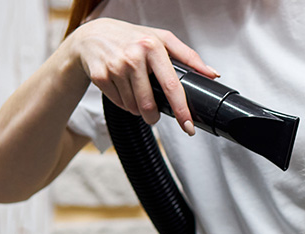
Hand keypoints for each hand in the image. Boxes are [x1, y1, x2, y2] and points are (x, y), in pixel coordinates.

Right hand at [65, 18, 219, 134]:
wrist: (92, 35)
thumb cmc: (131, 38)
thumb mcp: (161, 39)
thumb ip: (189, 56)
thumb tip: (212, 74)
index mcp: (152, 47)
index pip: (171, 85)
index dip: (181, 110)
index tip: (189, 127)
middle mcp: (133, 57)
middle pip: (149, 104)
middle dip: (154, 117)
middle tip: (155, 115)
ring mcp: (115, 67)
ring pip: (133, 107)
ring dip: (139, 110)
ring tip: (137, 95)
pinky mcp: (100, 76)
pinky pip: (119, 104)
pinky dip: (125, 104)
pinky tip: (123, 90)